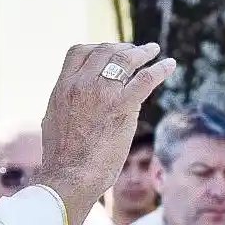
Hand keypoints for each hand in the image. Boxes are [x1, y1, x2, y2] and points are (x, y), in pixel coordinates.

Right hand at [33, 42, 176, 224]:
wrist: (69, 176)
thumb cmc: (62, 159)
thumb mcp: (54, 121)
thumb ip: (66, 105)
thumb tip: (72, 103)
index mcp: (62, 87)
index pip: (79, 52)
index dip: (97, 48)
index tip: (108, 53)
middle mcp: (81, 84)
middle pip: (104, 50)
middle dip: (121, 48)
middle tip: (134, 52)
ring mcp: (101, 92)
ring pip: (125, 59)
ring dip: (142, 52)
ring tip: (153, 50)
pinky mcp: (122, 105)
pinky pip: (146, 78)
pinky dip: (160, 69)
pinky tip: (170, 65)